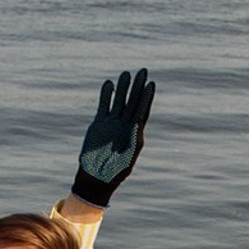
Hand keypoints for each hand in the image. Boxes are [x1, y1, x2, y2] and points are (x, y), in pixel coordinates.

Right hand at [71, 67, 154, 208]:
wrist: (97, 177)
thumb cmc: (115, 171)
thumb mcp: (128, 157)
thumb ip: (134, 140)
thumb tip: (138, 124)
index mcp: (134, 133)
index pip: (142, 110)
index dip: (147, 97)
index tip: (151, 84)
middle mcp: (124, 126)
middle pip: (132, 102)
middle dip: (137, 87)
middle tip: (142, 71)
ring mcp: (112, 124)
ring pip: (118, 101)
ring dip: (122, 88)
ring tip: (126, 74)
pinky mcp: (99, 124)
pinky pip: (104, 106)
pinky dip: (106, 95)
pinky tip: (109, 84)